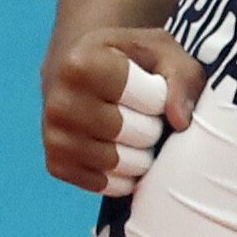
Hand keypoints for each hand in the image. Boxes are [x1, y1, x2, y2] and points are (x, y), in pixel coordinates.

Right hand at [42, 27, 205, 193]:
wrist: (75, 65)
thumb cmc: (128, 58)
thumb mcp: (162, 51)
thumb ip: (182, 79)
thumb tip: (181, 123)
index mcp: (84, 65)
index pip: (155, 100)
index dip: (161, 95)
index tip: (146, 83)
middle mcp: (60, 102)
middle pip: (141, 135)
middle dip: (153, 125)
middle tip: (138, 109)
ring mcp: (54, 136)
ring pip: (125, 165)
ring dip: (141, 153)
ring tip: (129, 128)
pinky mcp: (56, 164)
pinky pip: (107, 185)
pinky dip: (123, 174)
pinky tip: (117, 148)